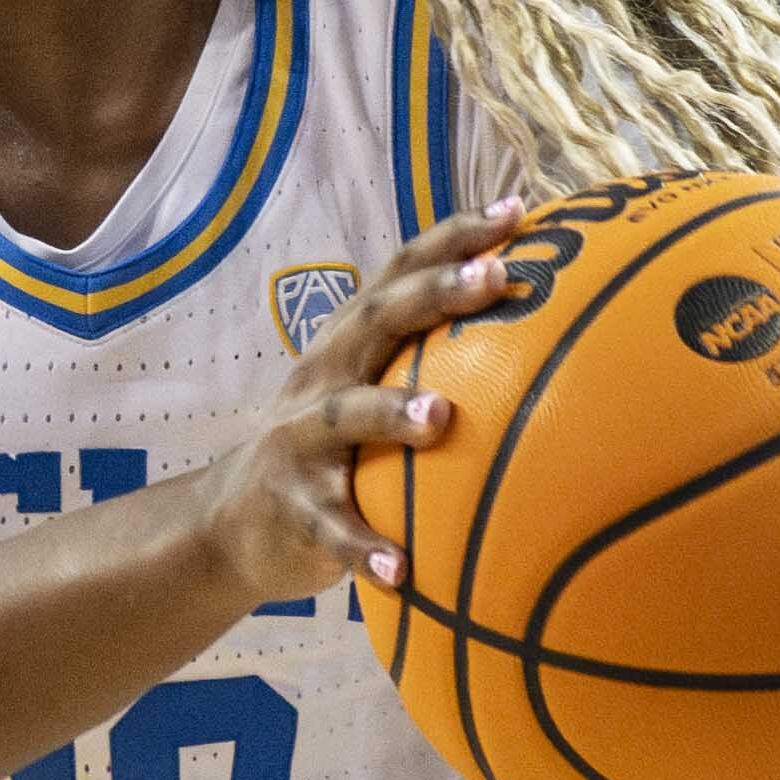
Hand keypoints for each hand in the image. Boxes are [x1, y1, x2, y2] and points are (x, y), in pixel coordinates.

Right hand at [198, 206, 524, 608]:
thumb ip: (431, 368)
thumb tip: (549, 349)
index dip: (453, 237)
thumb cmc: (331, 454)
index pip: (400, 274)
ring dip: (390, 413)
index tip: (516, 211)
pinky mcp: (292, 509)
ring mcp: (299, 444)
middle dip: (434, 293)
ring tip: (439, 418)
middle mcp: (322, 379)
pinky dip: (363, 547)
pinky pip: (331, 529)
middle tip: (495, 278)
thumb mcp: (368, 398)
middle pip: (375, 321)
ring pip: (343, 417)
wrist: (229, 525)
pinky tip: (401, 568)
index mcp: (349, 347)